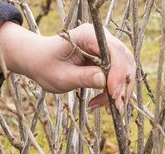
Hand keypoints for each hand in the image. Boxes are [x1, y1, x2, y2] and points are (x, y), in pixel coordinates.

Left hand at [0, 22, 135, 108]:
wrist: (39, 61)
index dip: (117, 72)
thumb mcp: (60, 76)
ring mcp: (105, 47)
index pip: (113, 51)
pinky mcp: (107, 58)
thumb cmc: (46, 66)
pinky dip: (113, 90)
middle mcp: (101, 37)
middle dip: (121, 84)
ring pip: (125, 68)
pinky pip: (118, 74)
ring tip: (103, 106)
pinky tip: (100, 102)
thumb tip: (104, 81)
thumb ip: (82, 77)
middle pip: (124, 59)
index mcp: (87, 35)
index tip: (112, 94)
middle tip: (113, 106)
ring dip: (119, 90)